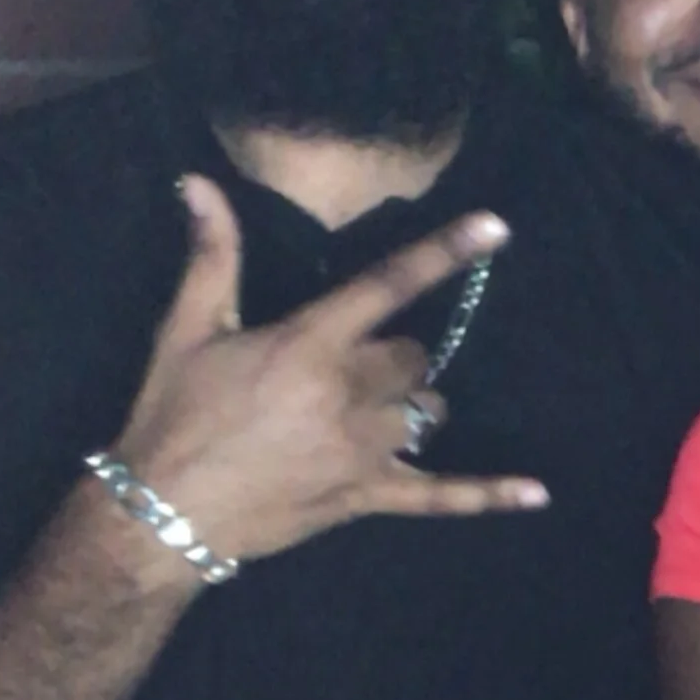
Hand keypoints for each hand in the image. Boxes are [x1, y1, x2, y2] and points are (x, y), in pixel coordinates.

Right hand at [108, 179, 547, 566]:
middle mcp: (348, 394)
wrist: (161, 515)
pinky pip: (442, 496)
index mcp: (309, 345)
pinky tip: (538, 492)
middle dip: (391, 354)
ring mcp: (365, 450)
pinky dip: (489, 495)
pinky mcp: (368, 496)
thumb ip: (213, 257)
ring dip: (412, 403)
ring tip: (369, 409)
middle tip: (343, 366)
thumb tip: (201, 184)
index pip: (389, 285)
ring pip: (426, 411)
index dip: (444, 252)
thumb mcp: (186, 332)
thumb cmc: (172, 417)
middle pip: (412, 357)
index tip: (495, 227)